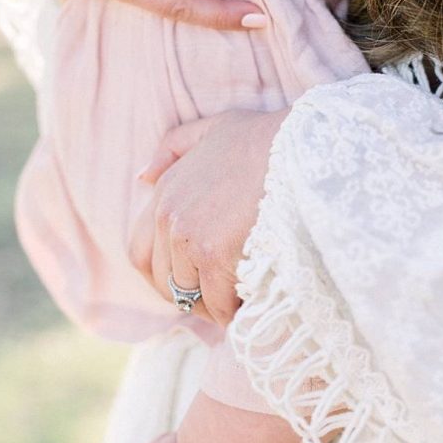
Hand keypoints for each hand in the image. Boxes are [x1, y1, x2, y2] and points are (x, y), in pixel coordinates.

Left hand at [129, 109, 287, 324]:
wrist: (302, 148)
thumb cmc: (267, 138)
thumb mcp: (214, 129)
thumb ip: (174, 148)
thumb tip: (142, 177)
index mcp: (165, 191)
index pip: (140, 253)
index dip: (165, 277)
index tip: (193, 284)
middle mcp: (170, 217)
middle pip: (165, 282)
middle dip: (192, 296)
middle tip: (224, 299)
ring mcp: (190, 239)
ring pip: (192, 297)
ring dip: (216, 307)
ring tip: (241, 304)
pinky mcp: (215, 257)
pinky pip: (219, 304)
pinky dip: (235, 313)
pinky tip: (253, 306)